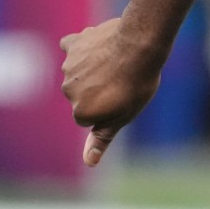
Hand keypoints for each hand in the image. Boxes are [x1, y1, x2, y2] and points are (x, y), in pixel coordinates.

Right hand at [59, 18, 161, 165]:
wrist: (141, 45)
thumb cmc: (138, 83)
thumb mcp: (125, 115)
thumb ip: (103, 138)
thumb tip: (89, 163)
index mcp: (81, 112)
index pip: (89, 117)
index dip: (108, 108)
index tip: (122, 99)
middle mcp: (68, 91)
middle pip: (82, 95)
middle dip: (98, 89)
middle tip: (121, 80)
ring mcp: (68, 67)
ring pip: (79, 73)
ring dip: (94, 69)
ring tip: (116, 63)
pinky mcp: (73, 45)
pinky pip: (71, 48)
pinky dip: (81, 48)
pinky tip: (97, 46)